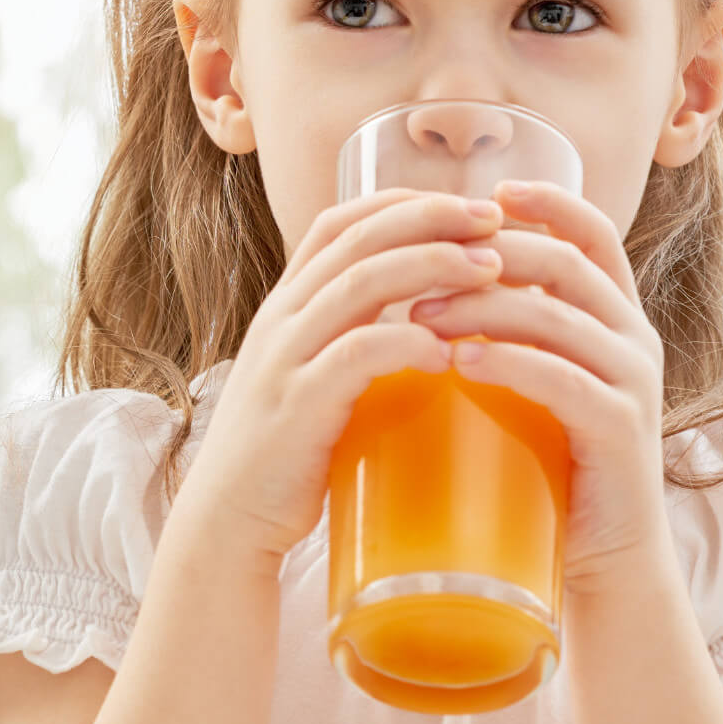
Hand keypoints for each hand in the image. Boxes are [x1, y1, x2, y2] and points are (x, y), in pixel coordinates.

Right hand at [181, 188, 506, 564]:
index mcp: (287, 306)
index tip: (466, 204)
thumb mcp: (312, 378)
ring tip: (490, 269)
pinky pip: (354, 357)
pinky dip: (404, 343)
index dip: (402, 202)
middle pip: (357, 240)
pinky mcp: (297, 408)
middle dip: (430, 219)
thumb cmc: (287, 453)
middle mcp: (281, 320)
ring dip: (431, 267)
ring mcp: (285, 360)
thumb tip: (433, 325)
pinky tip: (448, 350)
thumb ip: (352, 344)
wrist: (228, 521)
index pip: (340, 223)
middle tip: (494, 219)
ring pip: (359, 285)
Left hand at [407, 179, 669, 594]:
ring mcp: (633, 383)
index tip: (491, 189)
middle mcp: (632, 338)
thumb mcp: (530, 379)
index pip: (593, 233)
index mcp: (613, 316)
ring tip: (419, 314)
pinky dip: (511, 364)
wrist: (600, 555)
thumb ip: (503, 332)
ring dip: (483, 308)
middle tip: (417, 266)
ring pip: (558, 318)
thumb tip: (422, 283)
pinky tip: (461, 362)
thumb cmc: (549, 462)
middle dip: (488, 255)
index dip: (548, 202)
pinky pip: (565, 381)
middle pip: (566, 264)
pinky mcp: (622, 431)